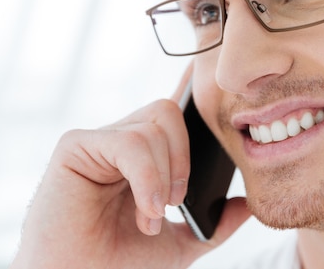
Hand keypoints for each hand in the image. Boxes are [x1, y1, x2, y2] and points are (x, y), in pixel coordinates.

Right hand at [10, 64, 250, 268]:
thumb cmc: (116, 263)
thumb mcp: (178, 246)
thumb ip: (212, 226)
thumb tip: (247, 206)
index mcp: (143, 157)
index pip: (170, 111)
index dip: (189, 86)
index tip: (207, 73)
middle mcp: (121, 141)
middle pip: (169, 111)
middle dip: (184, 158)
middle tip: (175, 201)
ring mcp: (98, 141)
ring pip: (154, 125)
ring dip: (163, 175)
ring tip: (151, 215)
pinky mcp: (76, 146)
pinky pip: (130, 142)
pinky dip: (147, 177)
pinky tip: (145, 208)